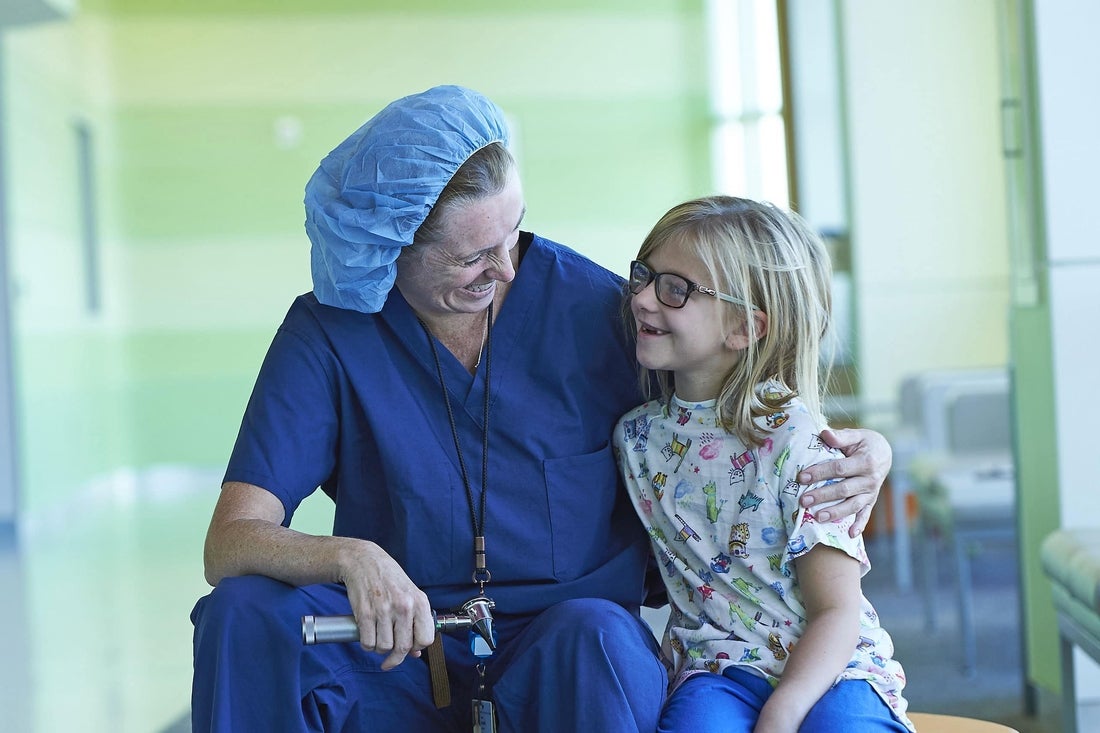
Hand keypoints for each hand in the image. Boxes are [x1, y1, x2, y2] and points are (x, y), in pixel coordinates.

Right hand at [339, 540, 435, 669]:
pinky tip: (368, 634)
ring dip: (379, 649)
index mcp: (419, 602)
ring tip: (378, 637)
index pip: (426, 639)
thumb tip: (415, 653)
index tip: (410, 650)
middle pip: (403, 647)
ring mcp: (383, 610)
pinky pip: (367, 643)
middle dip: (395, 657)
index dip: (417, 648)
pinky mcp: (364, 613)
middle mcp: (403, 607)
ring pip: (384, 647)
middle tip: (389, 658)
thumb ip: (415, 621)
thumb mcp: (409, 594)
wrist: (364, 561)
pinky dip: (367, 644)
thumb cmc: (389, 577)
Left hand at [797, 427, 891, 536]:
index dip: (820, 473)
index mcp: (866, 461)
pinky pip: (865, 515)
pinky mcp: (871, 501)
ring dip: (836, 513)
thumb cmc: (865, 443)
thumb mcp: (856, 435)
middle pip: (843, 489)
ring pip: (853, 505)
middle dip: (822, 496)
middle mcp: (870, 479)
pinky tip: (851, 535)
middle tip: (803, 500)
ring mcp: (871, 492)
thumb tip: (824, 433)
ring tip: (818, 518)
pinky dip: (859, 525)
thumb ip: (840, 436)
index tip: (802, 477)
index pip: (838, 469)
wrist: (884, 453)